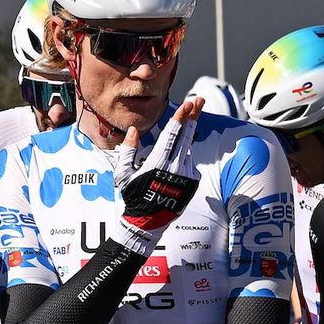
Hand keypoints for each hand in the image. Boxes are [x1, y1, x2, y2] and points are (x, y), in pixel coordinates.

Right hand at [110, 98, 204, 250]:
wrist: (147, 223)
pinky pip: (190, 164)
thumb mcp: (123, 173)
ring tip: (170, 154)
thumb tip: (133, 130)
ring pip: (187, 150)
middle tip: (200, 100)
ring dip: (183, 142)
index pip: (172, 135)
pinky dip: (183, 160)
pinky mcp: (193, 183)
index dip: (180, 117)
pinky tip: (171, 172)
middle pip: (187, 136)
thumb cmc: (133, 196)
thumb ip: (128, 150)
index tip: (188, 104)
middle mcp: (176, 167)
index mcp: (158, 163)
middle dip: (194, 116)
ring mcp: (187, 175)